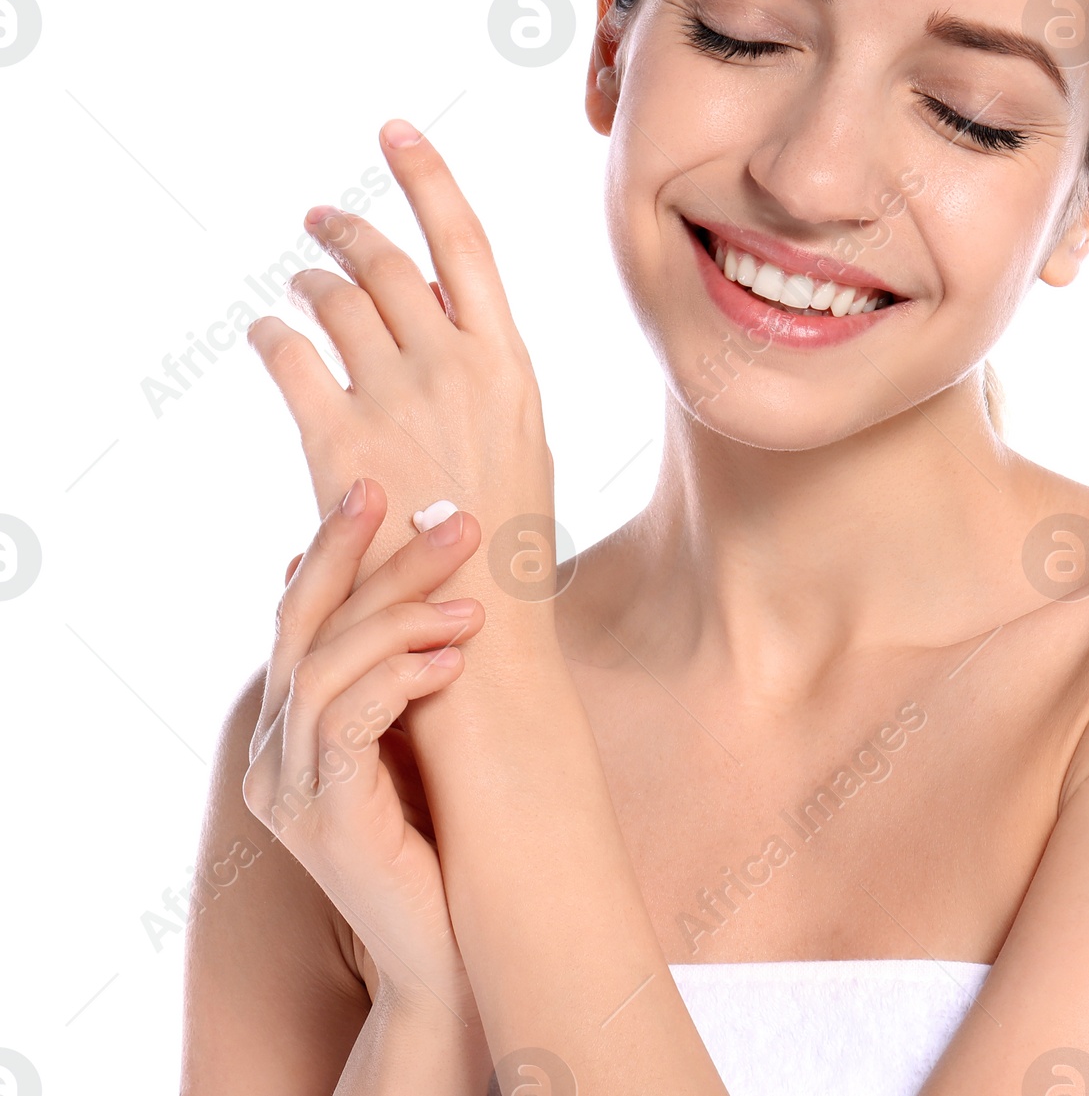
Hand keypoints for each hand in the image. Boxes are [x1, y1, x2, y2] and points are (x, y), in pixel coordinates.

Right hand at [243, 474, 488, 1026]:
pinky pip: (347, 724)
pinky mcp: (325, 822)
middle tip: (444, 514)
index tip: (382, 487)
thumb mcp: (424, 728)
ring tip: (474, 604)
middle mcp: (276, 755)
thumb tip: (421, 578)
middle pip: (306, 626)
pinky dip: (401, 678)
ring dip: (403, 619)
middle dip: (372, 560)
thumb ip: (405, 663)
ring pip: (325, 667)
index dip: (335, 547)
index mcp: (291, 726)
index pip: (299, 614)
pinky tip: (456, 659)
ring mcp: (291, 792)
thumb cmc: (451, 827)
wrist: (460, 941)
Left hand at [246, 121, 557, 643]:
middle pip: (386, 263)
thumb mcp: (521, 435)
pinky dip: (271, 336)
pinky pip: (291, 359)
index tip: (395, 130)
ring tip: (302, 281)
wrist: (478, 619)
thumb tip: (430, 314)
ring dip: (311, 280)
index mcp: (508, 359)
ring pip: (335, 303)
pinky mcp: (337, 441)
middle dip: (347, 229)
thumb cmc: (504, 533)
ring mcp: (394, 399)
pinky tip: (265, 333)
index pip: (464, 239)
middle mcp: (452, 363)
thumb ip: (482, 368)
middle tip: (320, 219)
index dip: (426, 175)